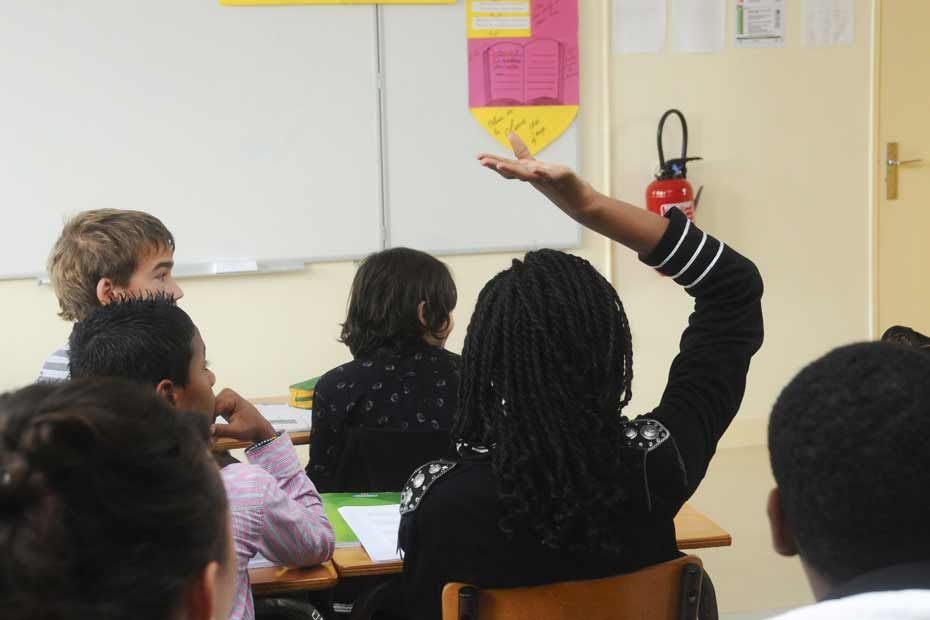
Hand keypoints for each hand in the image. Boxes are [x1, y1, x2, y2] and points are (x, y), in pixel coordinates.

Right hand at [212, 388, 276, 443]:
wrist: (259, 428)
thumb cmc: (250, 428)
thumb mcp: (235, 431)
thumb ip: (221, 430)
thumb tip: (207, 430)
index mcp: (230, 396)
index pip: (212, 408)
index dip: (208, 421)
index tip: (205, 434)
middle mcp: (225, 394)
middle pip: (208, 409)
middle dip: (208, 423)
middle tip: (207, 437)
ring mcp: (223, 398)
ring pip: (208, 411)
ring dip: (208, 423)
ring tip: (210, 435)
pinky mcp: (221, 404)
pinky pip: (210, 412)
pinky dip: (210, 422)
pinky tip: (211, 431)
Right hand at [477, 133, 599, 222]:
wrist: (576, 199)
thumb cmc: (555, 181)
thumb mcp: (536, 164)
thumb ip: (522, 152)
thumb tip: (509, 134)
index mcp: (526, 171)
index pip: (506, 165)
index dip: (492, 161)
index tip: (478, 157)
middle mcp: (532, 176)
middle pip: (511, 171)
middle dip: (495, 165)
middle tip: (481, 161)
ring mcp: (544, 179)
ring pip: (525, 175)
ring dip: (512, 170)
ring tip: (499, 165)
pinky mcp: (558, 178)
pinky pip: (548, 176)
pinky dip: (541, 173)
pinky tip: (535, 168)